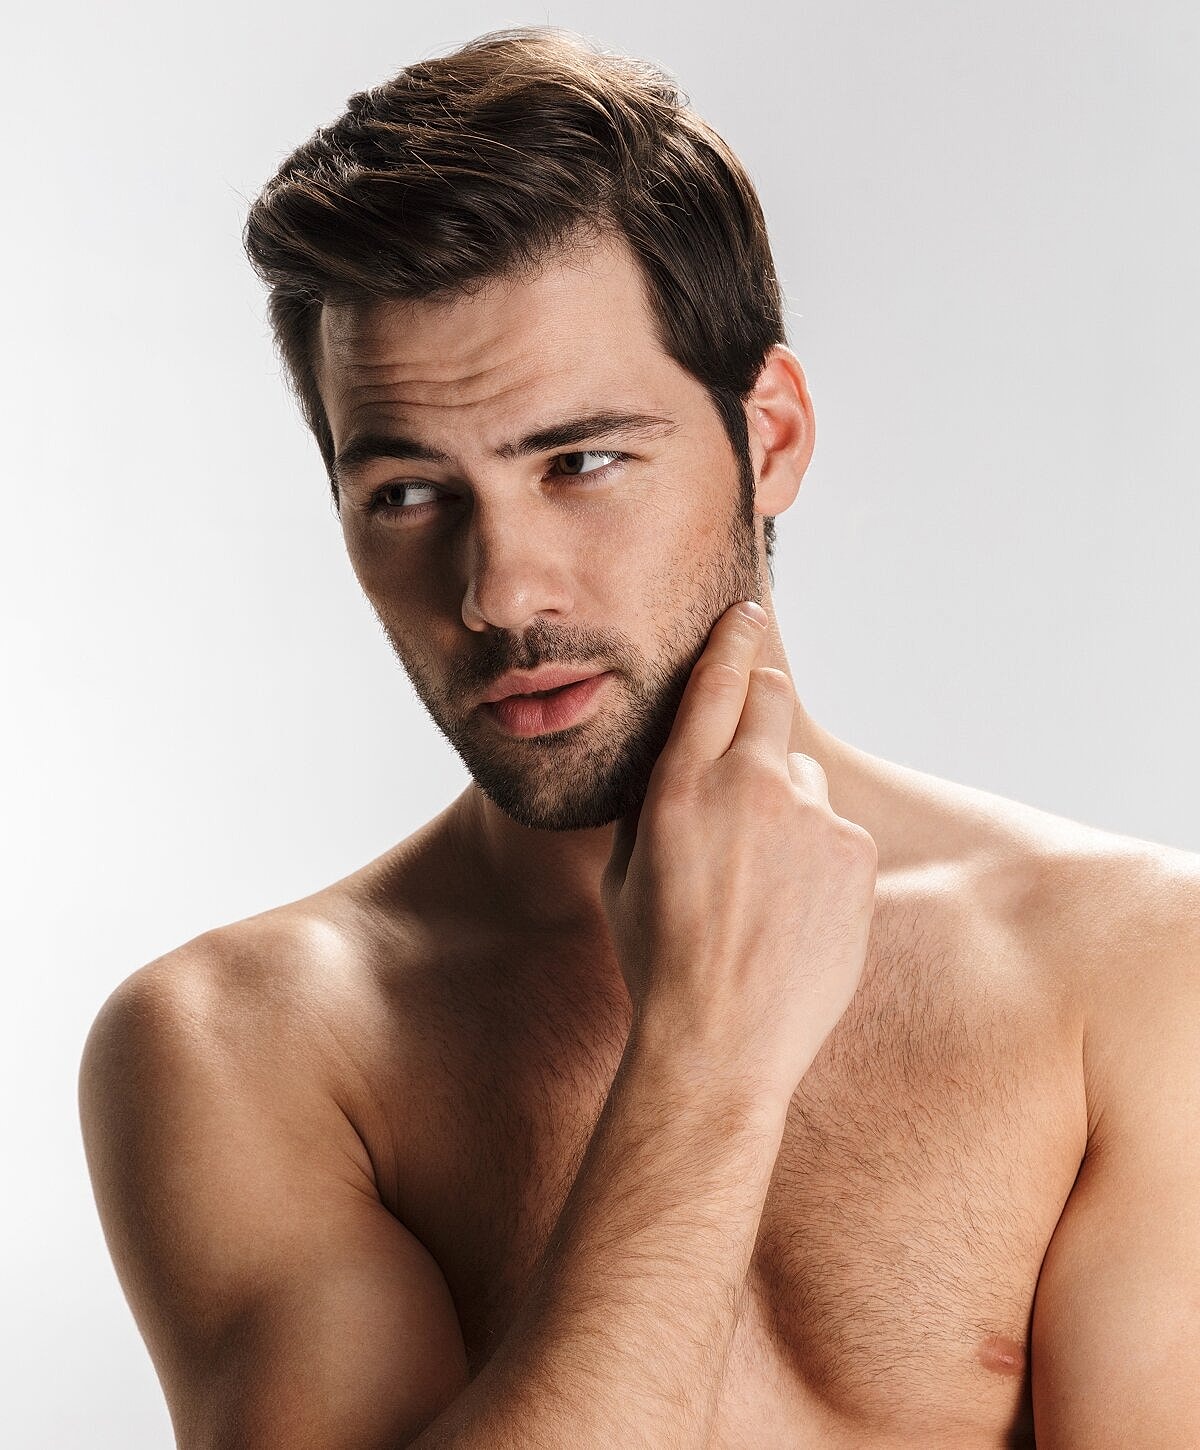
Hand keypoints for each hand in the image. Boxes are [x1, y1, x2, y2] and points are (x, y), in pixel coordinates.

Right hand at [601, 600, 877, 1109]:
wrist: (721, 1040)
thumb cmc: (658, 961)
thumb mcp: (626, 873)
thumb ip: (651, 808)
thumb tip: (671, 773)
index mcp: (682, 784)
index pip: (718, 679)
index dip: (735, 638)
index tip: (747, 616)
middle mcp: (752, 785)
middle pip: (776, 700)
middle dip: (765, 701)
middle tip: (755, 742)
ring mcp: (812, 819)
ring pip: (806, 780)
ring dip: (787, 806)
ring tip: (764, 886)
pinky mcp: (855, 855)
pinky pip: (836, 832)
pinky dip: (819, 856)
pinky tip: (794, 912)